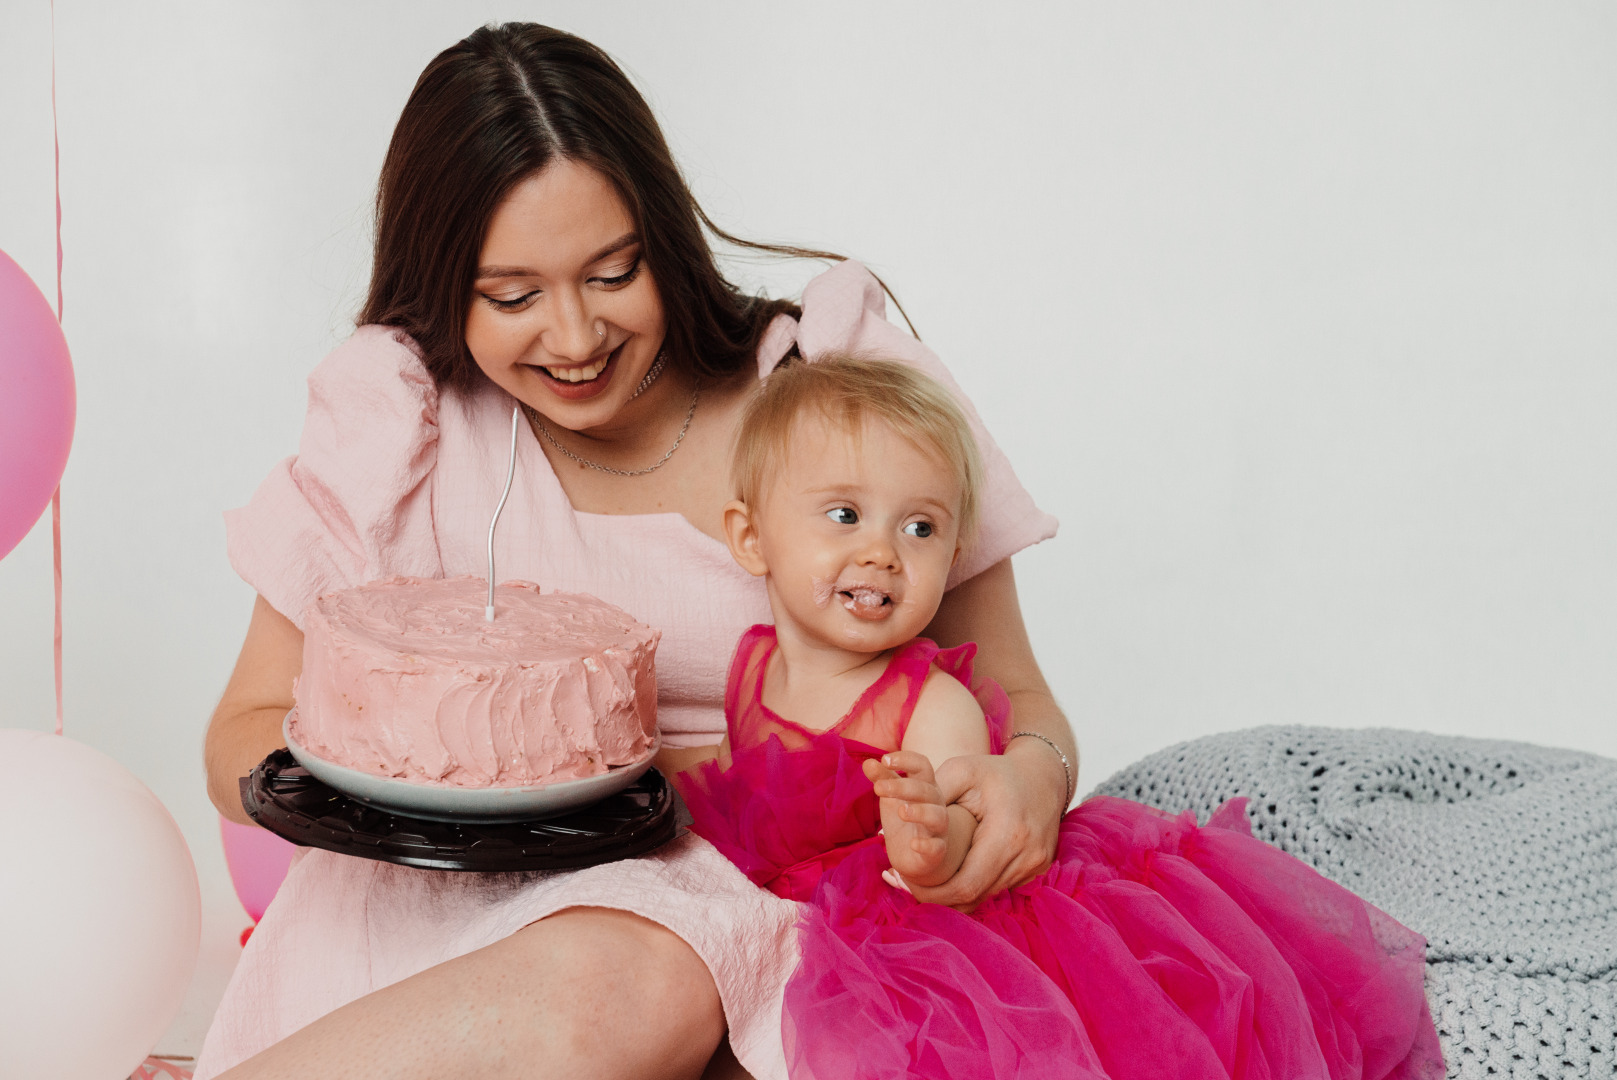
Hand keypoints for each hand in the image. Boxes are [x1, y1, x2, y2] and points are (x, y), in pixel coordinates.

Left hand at [863, 752, 952, 885]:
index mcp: (925, 787)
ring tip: (901, 811)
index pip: (923, 765)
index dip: (906, 760)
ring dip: (920, 812)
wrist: (914, 856)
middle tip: (877, 788)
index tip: (884, 760)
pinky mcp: (937, 850)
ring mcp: (938, 828)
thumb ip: (882, 778)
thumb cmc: (904, 819)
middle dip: (902, 786)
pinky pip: (936, 847)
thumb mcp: (891, 797)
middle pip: (926, 790)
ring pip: (937, 816)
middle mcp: (936, 805)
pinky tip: (913, 844)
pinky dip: (926, 845)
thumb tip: (867, 762)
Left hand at [900, 749, 1063, 909]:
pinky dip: (978, 884)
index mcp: (1007, 834)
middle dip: (941, 897)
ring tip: (928, 882)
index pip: (967, 884)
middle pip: (976, 896)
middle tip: (910, 886)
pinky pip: (1001, 886)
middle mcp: (1027, 856)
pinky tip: (956, 872)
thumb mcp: (962, 771)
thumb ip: (932, 793)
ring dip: (958, 893)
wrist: (1043, 774)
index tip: (908, 884)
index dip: (935, 892)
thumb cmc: (996, 771)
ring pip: (988, 895)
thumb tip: (900, 815)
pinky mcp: (1038, 868)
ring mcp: (1036, 865)